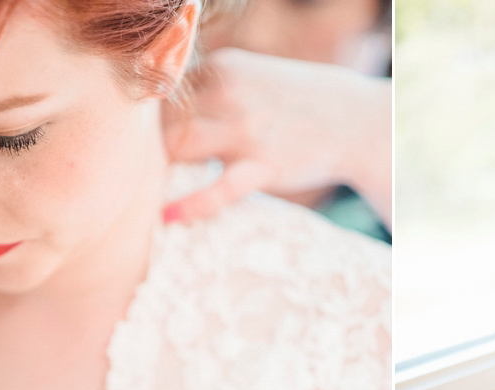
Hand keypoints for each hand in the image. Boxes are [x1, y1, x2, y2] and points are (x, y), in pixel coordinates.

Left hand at [161, 48, 390, 225]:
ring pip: (180, 148)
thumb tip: (169, 114)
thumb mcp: (256, 77)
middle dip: (147, 144)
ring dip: (161, 168)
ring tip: (148, 188)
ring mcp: (247, 131)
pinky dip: (189, 205)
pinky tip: (168, 217)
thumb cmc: (301, 102)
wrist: (357, 122)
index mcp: (224, 66)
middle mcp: (231, 93)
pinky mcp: (263, 166)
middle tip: (137, 167)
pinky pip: (216, 190)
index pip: (166, 92)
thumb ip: (215, 89)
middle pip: (163, 119)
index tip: (140, 138)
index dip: (148, 118)